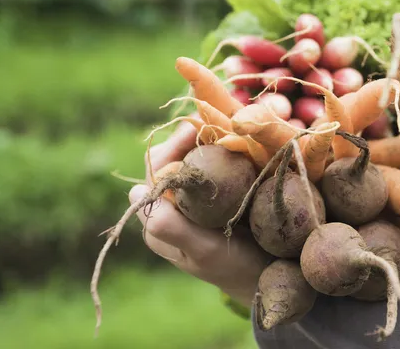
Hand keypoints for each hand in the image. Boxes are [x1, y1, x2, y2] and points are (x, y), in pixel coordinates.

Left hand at [129, 113, 271, 306]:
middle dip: (192, 137)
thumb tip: (135, 191)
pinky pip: (213, 163)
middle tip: (217, 122)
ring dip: (209, 139)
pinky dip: (224, 148)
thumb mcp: (203, 250)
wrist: (265, 276)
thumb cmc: (234, 266)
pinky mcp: (213, 193)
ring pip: (193, 156)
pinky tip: (239, 141)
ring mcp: (192, 198)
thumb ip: (169, 227)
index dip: (173, 146)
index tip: (198, 130)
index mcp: (158, 217)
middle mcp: (170, 205)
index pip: (155, 170)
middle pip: (173, 157)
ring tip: (228, 126)